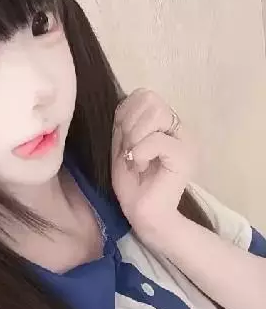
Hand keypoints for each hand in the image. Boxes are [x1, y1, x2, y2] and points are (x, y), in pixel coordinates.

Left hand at [111, 88, 196, 236]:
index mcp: (164, 124)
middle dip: (129, 124)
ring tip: (135, 159)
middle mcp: (178, 128)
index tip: (123, 139)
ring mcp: (185, 140)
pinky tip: (141, 167)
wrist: (143, 215)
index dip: (125, 113)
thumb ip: (125, 124)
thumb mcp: (122, 147)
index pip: (143, 94)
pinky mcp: (186, 156)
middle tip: (129, 150)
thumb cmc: (132, 185)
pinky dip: (140, 152)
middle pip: (149, 98)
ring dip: (135, 137)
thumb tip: (125, 103)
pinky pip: (157, 139)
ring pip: (155, 113)